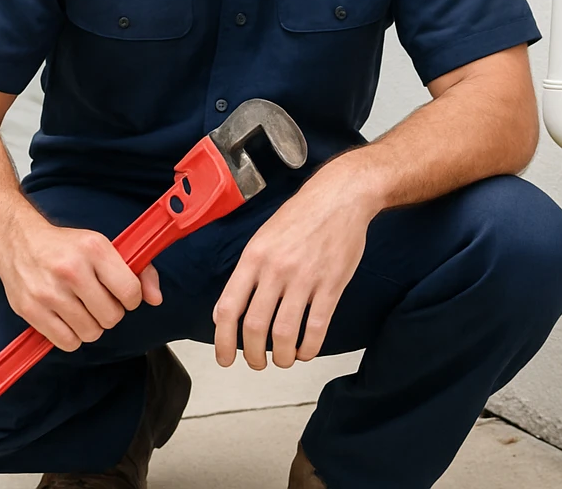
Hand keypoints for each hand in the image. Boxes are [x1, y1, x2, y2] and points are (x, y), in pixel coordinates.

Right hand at [0, 215, 162, 351]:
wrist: (17, 241)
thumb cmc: (63, 246)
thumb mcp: (102, 246)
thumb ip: (138, 270)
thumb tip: (155, 298)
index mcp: (94, 249)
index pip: (130, 292)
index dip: (130, 298)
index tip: (121, 293)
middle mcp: (71, 270)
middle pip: (111, 317)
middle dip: (109, 312)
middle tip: (96, 300)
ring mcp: (49, 291)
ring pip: (90, 333)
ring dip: (89, 325)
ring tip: (79, 308)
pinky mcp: (31, 309)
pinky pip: (67, 342)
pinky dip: (70, 336)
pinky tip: (65, 318)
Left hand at [212, 171, 374, 369]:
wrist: (339, 197)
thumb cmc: (299, 217)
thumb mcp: (262, 238)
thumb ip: (246, 273)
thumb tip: (226, 311)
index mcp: (252, 258)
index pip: (228, 308)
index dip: (222, 341)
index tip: (225, 359)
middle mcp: (275, 269)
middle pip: (255, 327)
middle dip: (253, 355)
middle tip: (256, 364)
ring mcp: (304, 278)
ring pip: (285, 332)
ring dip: (282, 357)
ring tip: (283, 360)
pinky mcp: (331, 284)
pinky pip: (317, 327)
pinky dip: (309, 348)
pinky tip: (306, 352)